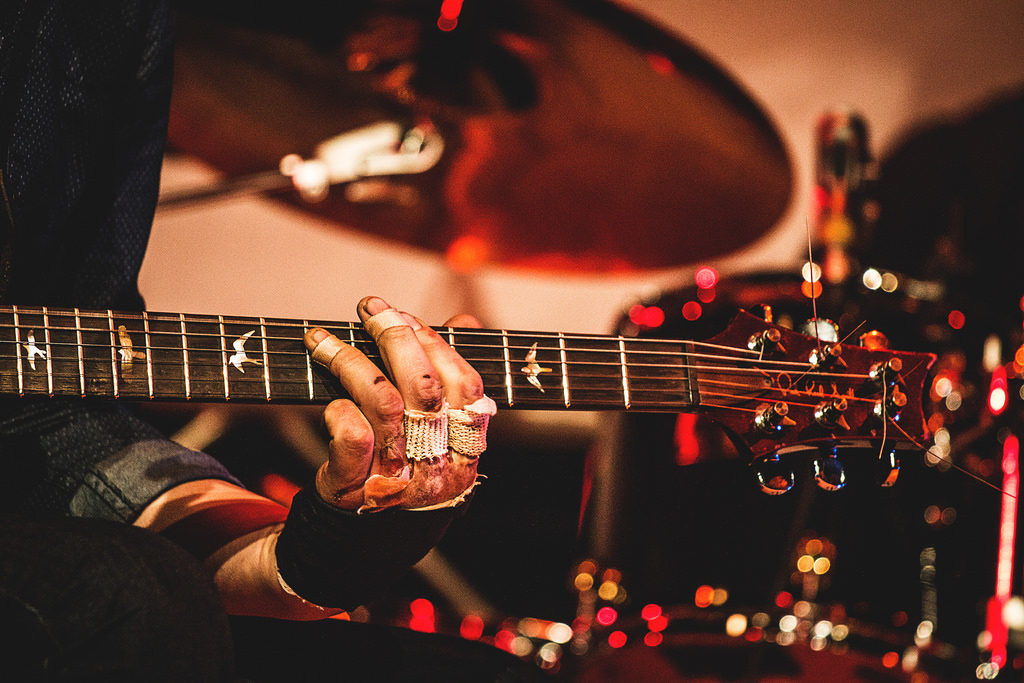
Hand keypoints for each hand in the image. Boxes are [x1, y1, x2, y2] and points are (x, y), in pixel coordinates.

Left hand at [303, 296, 493, 510]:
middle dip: (395, 338)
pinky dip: (338, 407)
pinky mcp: (356, 486)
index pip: (464, 385)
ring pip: (383, 403)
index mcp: (465, 447)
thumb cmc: (402, 467)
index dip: (436, 343)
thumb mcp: (435, 430)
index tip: (405, 315)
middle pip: (424, 389)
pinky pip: (351, 436)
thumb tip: (466, 321)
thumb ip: (447, 375)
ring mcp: (397, 477)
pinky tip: (329, 397)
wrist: (361, 537)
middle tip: (370, 311)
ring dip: (351, 361)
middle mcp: (437, 463)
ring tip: (324, 340)